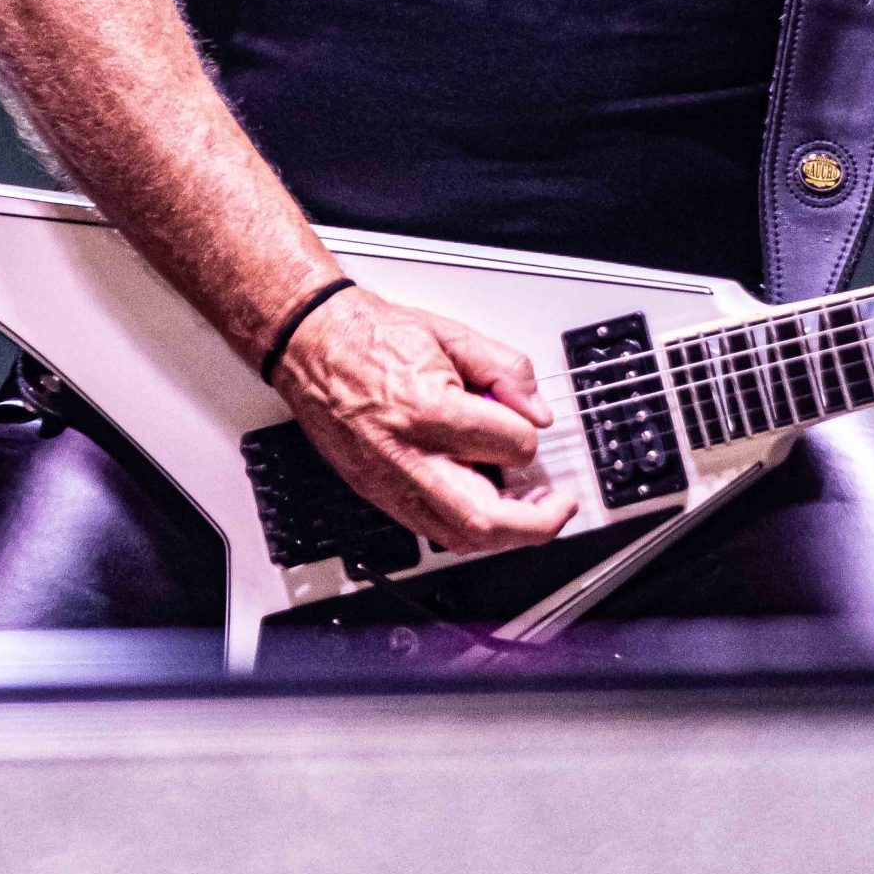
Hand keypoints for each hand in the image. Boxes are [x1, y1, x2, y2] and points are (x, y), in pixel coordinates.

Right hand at [271, 285, 579, 554]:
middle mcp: (409, 457)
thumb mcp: (450, 334)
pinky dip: (470, 528)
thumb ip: (504, 368)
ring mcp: (390, 484)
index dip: (530, 432)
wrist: (313, 346)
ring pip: (461, 538)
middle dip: (535, 521)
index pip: (510, 444)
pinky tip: (488, 505)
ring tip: (531, 508)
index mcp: (429, 410)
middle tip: (559, 505)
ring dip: (506, 533)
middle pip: (485, 520)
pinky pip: (434, 532)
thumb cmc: (371, 337)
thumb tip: (536, 409)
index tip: (529, 420)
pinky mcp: (380, 496)